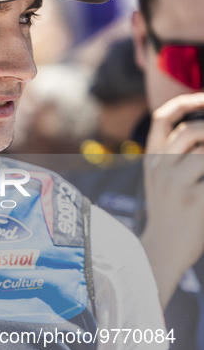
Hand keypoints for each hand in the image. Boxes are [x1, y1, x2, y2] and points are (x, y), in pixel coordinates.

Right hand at [141, 94, 203, 304]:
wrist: (164, 251)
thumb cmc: (172, 213)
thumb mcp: (163, 181)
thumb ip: (177, 155)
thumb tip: (199, 129)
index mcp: (151, 160)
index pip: (163, 118)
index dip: (185, 102)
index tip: (203, 99)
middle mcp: (158, 168)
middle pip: (190, 130)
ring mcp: (174, 184)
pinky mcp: (193, 200)